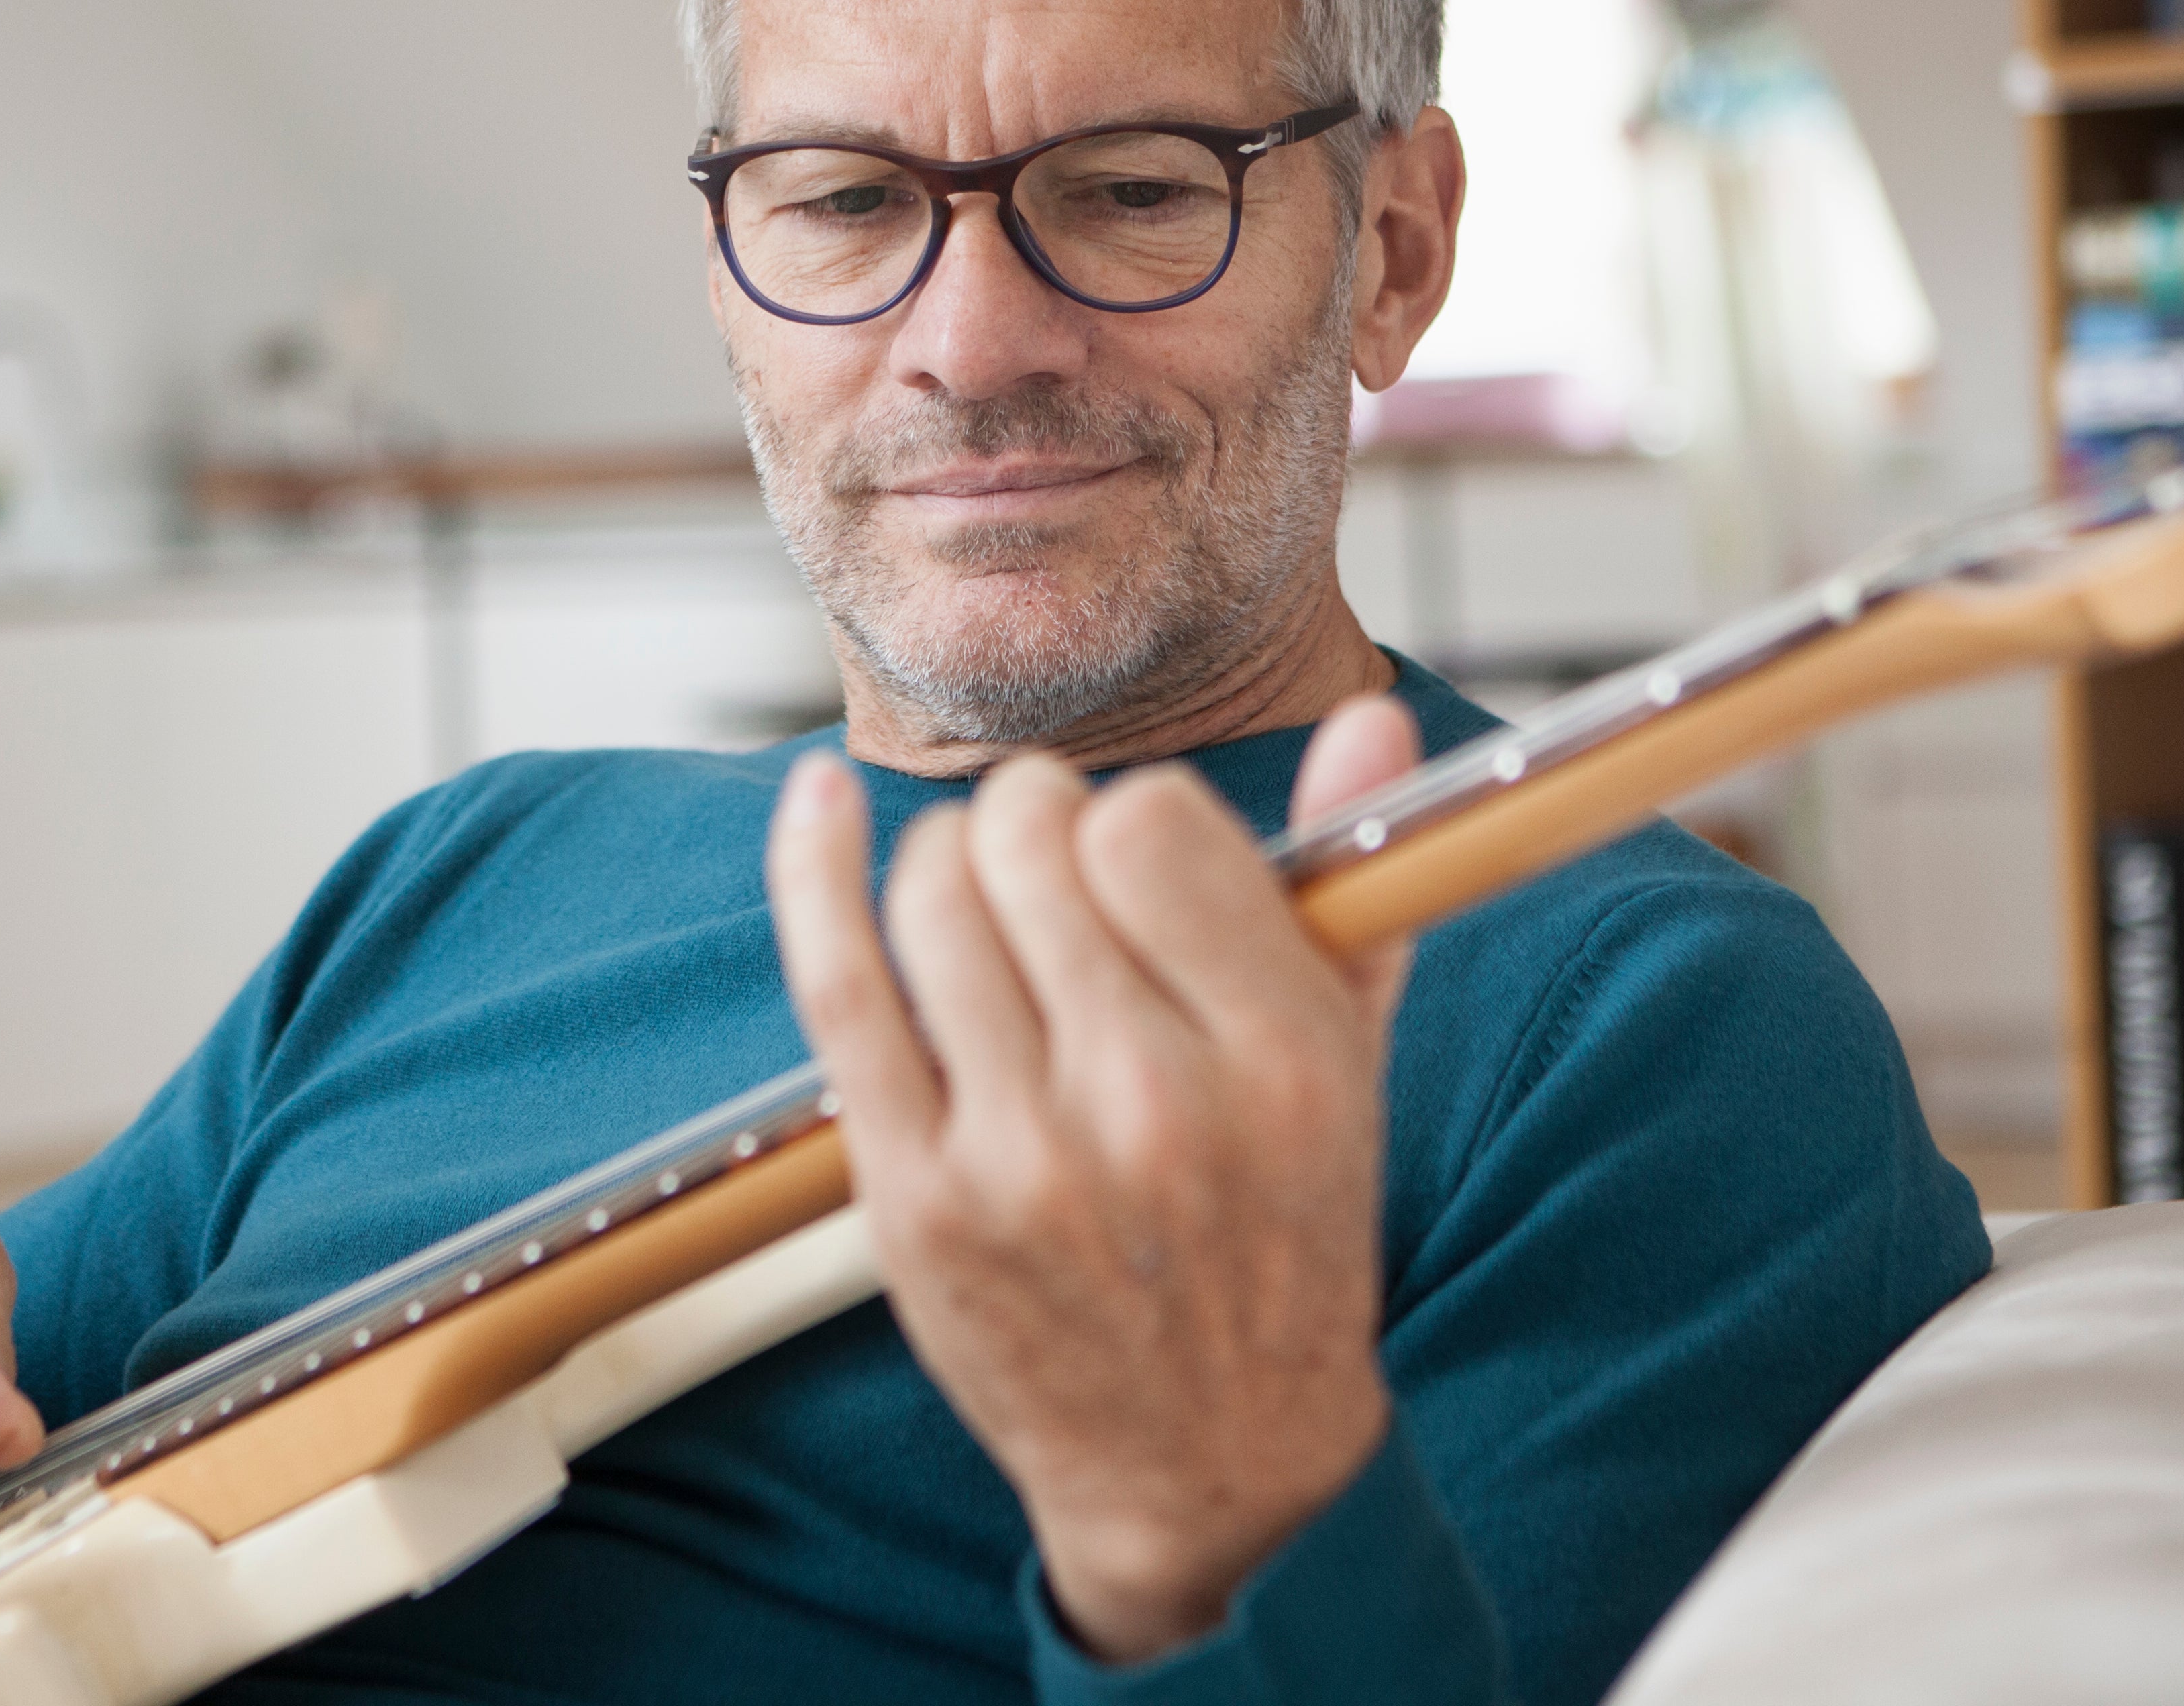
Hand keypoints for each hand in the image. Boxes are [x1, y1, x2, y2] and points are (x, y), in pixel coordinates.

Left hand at [766, 695, 1419, 1662]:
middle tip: (1050, 876)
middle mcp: (1147, 1103)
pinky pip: (837, 984)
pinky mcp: (913, 1197)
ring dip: (949, 865)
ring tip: (986, 909)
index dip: (1130, 819)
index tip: (1136, 867)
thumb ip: (1353, 883)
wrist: (1211, 1465)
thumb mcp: (1350, 1065)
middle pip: (1029, 841)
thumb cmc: (1280, 1245)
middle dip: (1032, 827)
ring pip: (931, 894)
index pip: (1149, 823)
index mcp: (1276, 1059)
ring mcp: (1019, 1155)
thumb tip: (1370, 717)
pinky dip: (813, 872)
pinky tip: (816, 804)